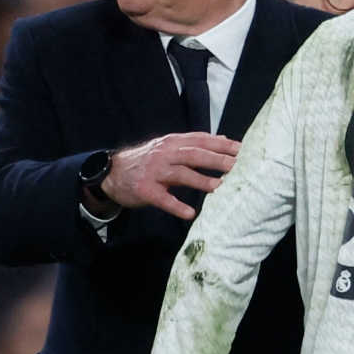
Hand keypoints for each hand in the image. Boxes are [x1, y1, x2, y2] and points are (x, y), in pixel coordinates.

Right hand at [100, 133, 240, 219]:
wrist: (113, 173)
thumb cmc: (149, 161)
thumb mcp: (170, 147)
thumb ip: (195, 144)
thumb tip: (223, 140)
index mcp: (173, 142)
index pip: (201, 140)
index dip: (221, 144)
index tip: (241, 149)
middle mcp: (164, 154)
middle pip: (193, 155)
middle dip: (215, 159)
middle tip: (235, 166)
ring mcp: (153, 172)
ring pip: (180, 174)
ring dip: (200, 180)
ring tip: (219, 186)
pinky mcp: (144, 190)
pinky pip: (162, 199)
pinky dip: (176, 206)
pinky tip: (190, 213)